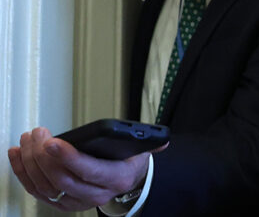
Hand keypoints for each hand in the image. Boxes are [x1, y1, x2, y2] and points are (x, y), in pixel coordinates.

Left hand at [7, 127, 163, 210]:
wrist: (125, 185)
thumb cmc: (128, 164)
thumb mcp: (142, 151)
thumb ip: (151, 143)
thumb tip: (162, 140)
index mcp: (115, 179)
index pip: (88, 171)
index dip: (68, 157)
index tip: (52, 141)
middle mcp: (95, 194)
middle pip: (62, 179)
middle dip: (44, 156)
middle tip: (38, 135)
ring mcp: (75, 200)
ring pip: (45, 185)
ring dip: (30, 162)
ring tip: (27, 140)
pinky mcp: (60, 201)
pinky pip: (36, 190)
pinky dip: (23, 172)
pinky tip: (18, 155)